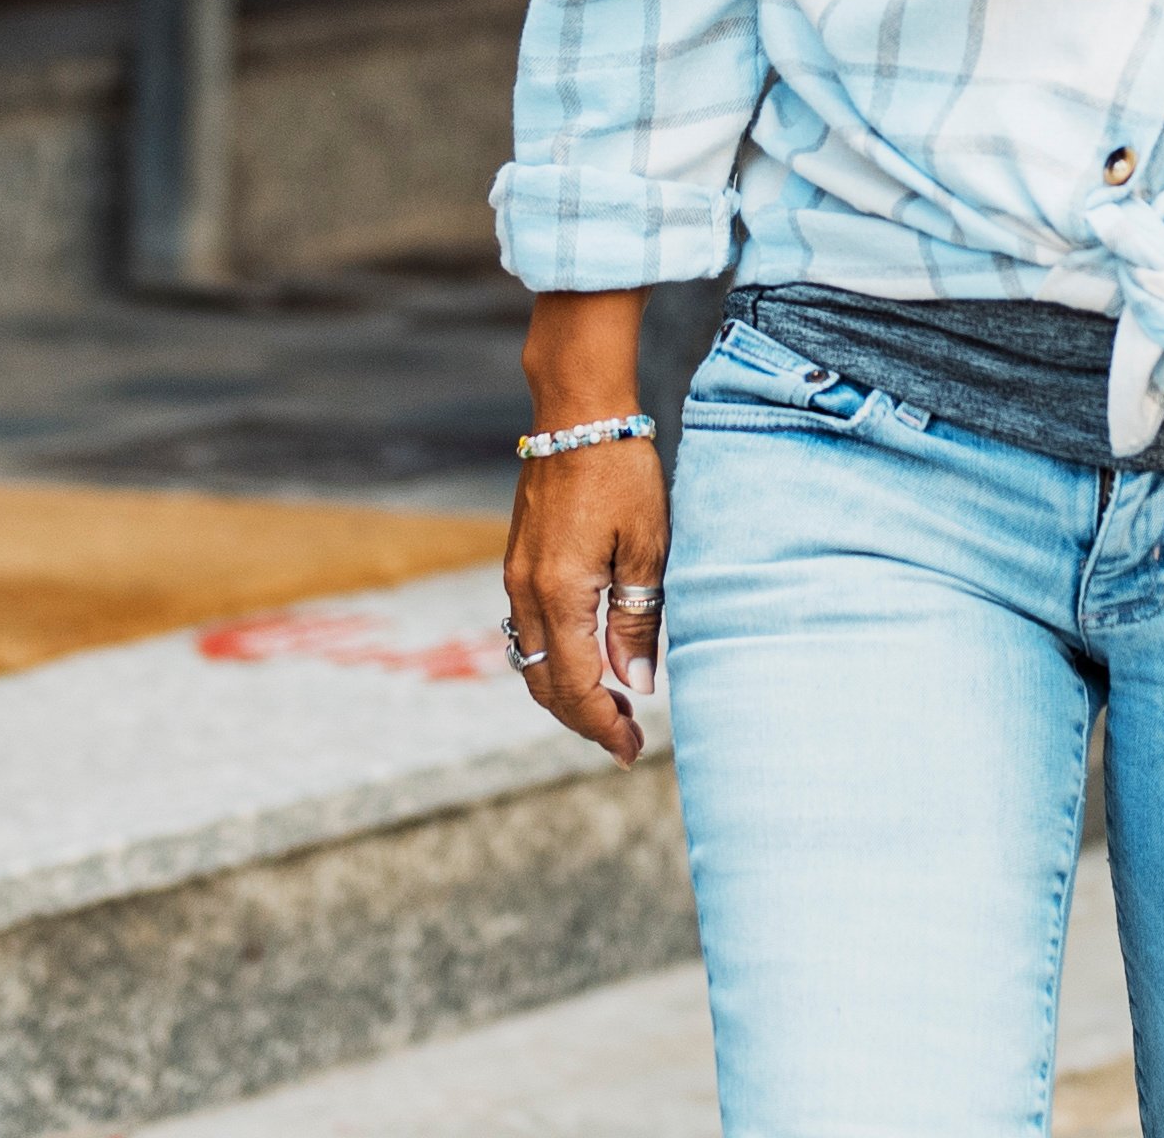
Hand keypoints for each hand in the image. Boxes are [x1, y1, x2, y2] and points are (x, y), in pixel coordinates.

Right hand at [499, 437, 670, 761]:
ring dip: (568, 691)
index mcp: (560, 594)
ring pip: (532, 660)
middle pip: (545, 683)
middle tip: (627, 739)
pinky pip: (530, 630)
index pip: (575, 685)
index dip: (603, 725)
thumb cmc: (621, 472)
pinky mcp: (519, 562)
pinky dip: (556, 658)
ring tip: (614, 704)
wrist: (577, 413)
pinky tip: (590, 657)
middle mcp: (527, 592)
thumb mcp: (646, 547)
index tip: (632, 750)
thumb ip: (637, 619)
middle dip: (584, 719)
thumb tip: (637, 684)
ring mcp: (517, 577)